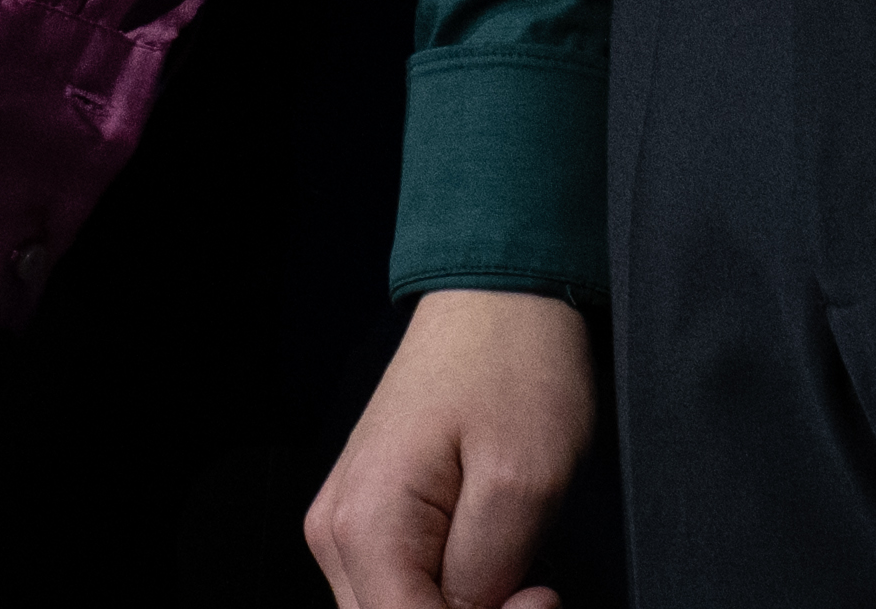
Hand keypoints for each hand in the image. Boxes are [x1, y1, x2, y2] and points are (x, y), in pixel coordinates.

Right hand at [308, 290, 599, 608]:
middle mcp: (335, 531)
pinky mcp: (368, 518)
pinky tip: (490, 566)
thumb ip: (486, 580)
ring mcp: (344, 524)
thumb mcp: (524, 484)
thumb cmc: (513, 367)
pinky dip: (445, 597)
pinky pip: (399, 590)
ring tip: (518, 573)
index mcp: (363, 525)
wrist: (497, 297)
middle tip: (533, 592)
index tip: (540, 599)